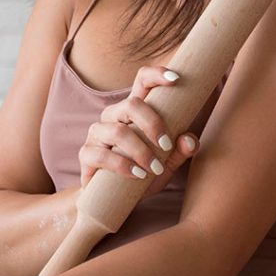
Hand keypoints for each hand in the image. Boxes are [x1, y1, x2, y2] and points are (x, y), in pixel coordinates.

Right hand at [78, 65, 196, 193]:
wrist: (117, 200)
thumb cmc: (146, 173)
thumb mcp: (168, 163)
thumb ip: (180, 150)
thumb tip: (188, 140)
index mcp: (135, 110)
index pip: (142, 80)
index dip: (157, 75)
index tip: (175, 80)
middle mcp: (114, 116)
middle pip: (132, 104)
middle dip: (153, 124)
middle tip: (167, 145)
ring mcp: (97, 133)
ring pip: (118, 131)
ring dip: (141, 151)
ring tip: (154, 168)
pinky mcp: (86, 154)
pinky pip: (102, 155)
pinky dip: (123, 166)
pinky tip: (138, 175)